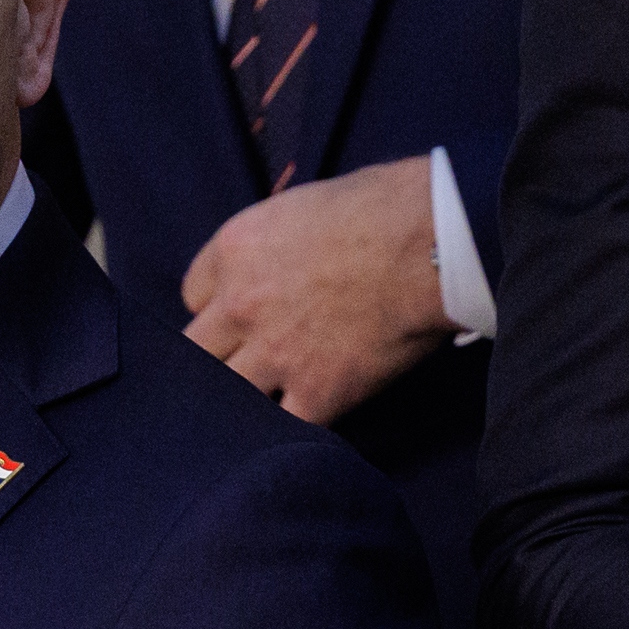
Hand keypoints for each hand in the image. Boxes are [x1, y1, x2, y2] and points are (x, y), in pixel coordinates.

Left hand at [182, 156, 449, 425]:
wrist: (434, 243)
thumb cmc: (389, 204)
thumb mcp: (311, 202)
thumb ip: (283, 238)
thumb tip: (294, 254)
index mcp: (238, 248)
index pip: (194, 293)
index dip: (220, 305)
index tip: (243, 313)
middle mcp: (242, 303)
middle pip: (196, 348)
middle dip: (218, 355)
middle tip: (246, 358)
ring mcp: (276, 353)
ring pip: (226, 394)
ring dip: (246, 394)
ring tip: (269, 395)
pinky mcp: (318, 391)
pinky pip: (283, 425)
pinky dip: (291, 426)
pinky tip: (305, 418)